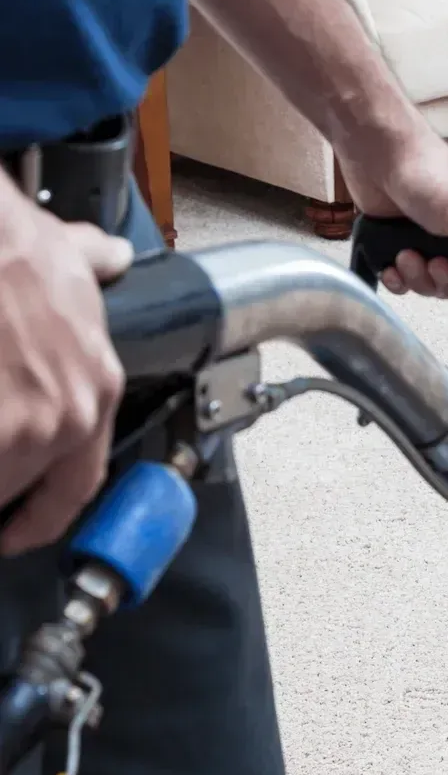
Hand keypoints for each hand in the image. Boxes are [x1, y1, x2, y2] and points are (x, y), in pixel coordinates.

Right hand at [0, 189, 133, 556]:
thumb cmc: (13, 246)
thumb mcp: (69, 254)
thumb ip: (93, 264)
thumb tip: (109, 255)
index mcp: (97, 388)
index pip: (80, 480)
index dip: (45, 513)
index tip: (18, 528)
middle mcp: (71, 418)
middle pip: (26, 485)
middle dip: (1, 484)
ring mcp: (27, 428)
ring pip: (2, 481)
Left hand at [340, 130, 447, 327]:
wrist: (378, 153)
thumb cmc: (433, 175)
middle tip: (436, 264)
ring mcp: (444, 243)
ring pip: (441, 288)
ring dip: (422, 279)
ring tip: (407, 254)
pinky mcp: (412, 248)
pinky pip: (412, 284)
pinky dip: (401, 279)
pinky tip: (392, 264)